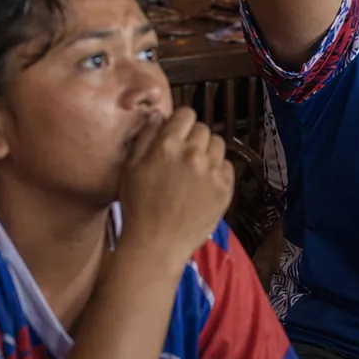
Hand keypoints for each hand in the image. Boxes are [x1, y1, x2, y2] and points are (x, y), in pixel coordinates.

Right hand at [118, 107, 234, 266]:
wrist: (156, 245)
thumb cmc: (137, 207)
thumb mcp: (130, 168)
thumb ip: (146, 137)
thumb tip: (158, 114)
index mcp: (167, 145)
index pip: (186, 114)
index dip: (180, 122)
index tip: (176, 134)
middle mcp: (193, 153)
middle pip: (203, 129)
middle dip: (193, 138)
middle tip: (183, 157)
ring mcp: (212, 171)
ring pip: (218, 145)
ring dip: (208, 152)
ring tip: (195, 170)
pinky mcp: (225, 188)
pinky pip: (227, 166)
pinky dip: (218, 171)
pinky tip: (204, 185)